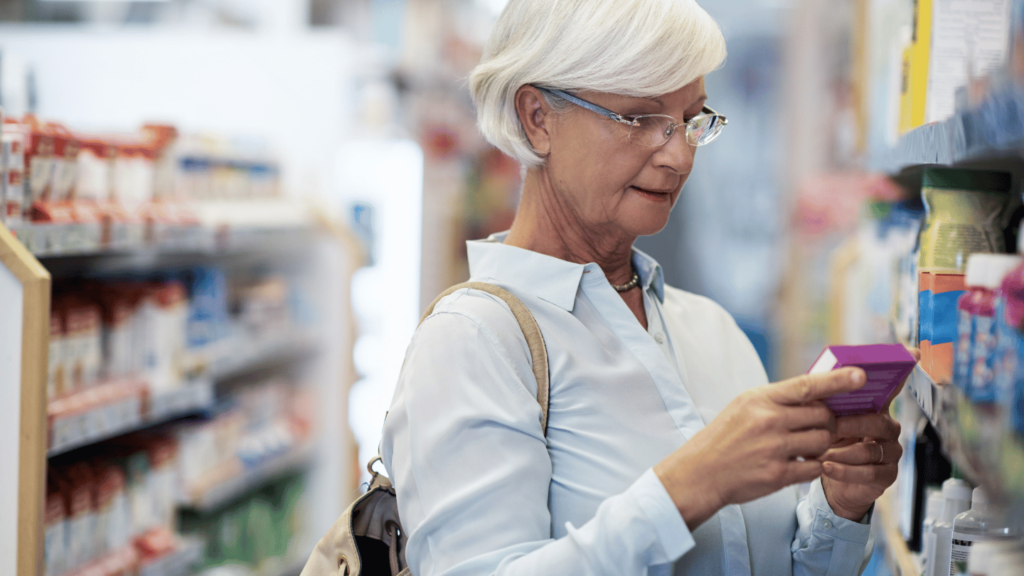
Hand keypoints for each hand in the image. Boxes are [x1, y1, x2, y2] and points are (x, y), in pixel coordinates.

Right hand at [654, 367, 865, 529]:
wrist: (700, 472)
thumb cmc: (724, 437)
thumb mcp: (744, 406)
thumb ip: (777, 399)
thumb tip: (815, 392)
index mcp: (760, 399)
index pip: (807, 386)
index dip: (838, 380)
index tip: (861, 375)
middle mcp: (768, 421)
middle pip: (823, 416)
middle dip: (828, 422)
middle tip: (818, 427)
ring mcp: (774, 449)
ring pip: (823, 441)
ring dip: (821, 445)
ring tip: (803, 446)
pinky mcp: (778, 474)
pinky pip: (815, 467)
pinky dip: (813, 466)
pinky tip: (799, 463)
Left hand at [819, 347, 918, 520]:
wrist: (830, 476)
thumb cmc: (828, 441)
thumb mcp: (823, 419)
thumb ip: (824, 401)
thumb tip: (816, 380)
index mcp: (874, 409)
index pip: (891, 388)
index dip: (902, 372)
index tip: (913, 354)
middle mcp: (887, 428)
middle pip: (878, 422)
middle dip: (852, 424)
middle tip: (830, 427)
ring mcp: (890, 452)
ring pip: (871, 450)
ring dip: (843, 452)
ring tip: (821, 453)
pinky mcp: (887, 475)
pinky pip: (870, 473)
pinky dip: (845, 471)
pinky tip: (827, 467)